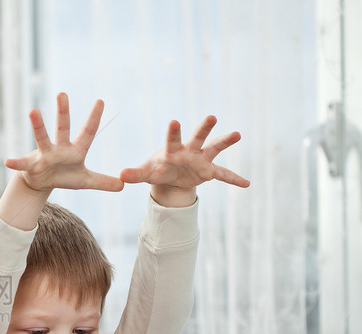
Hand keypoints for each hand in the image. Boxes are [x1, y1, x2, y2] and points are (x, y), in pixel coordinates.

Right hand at [4, 94, 123, 193]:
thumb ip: (103, 182)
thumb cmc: (64, 176)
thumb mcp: (85, 181)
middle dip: (63, 111)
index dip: (94, 118)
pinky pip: (23, 163)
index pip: (87, 132)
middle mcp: (60, 148)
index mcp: (75, 150)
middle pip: (63, 127)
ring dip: (38, 125)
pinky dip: (16, 162)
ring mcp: (44, 155)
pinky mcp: (32, 165)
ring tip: (33, 111)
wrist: (42, 182)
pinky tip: (7, 161)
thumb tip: (123, 185)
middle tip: (63, 94)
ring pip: (42, 138)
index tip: (101, 101)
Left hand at [120, 115, 249, 206]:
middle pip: (197, 137)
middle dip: (203, 128)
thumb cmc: (156, 170)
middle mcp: (189, 150)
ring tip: (237, 134)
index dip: (173, 132)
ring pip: (214, 148)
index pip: (172, 139)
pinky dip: (234, 179)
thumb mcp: (145, 174)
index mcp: (172, 150)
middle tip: (212, 117)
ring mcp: (201, 160)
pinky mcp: (208, 171)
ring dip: (225, 141)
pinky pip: (223, 175)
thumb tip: (120, 176)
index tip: (174, 122)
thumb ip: (135, 174)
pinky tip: (246, 184)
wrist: (169, 178)